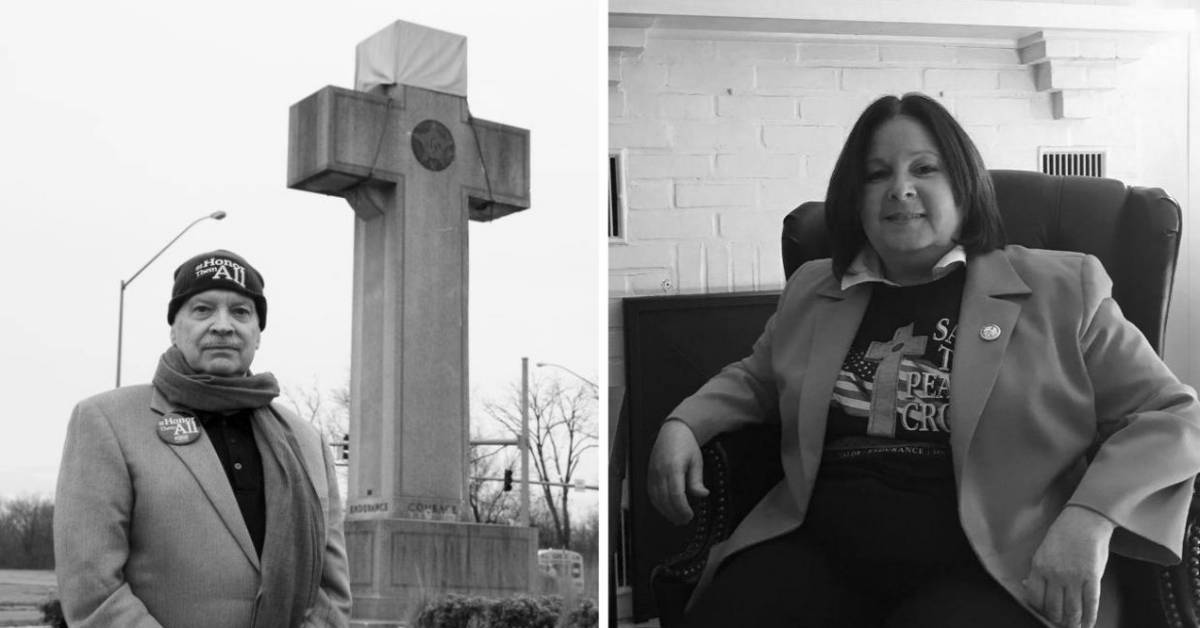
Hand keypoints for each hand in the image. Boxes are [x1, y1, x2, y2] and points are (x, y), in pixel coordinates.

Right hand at [647, 420, 708, 524]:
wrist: (672, 431)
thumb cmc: (686, 445)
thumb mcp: (696, 461)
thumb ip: (697, 480)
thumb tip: (702, 495)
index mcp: (673, 467)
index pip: (675, 494)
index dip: (682, 508)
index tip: (690, 515)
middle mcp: (660, 471)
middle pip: (665, 499)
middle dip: (675, 513)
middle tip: (685, 521)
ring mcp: (652, 473)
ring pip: (656, 499)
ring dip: (666, 511)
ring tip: (677, 518)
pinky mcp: (649, 475)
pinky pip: (651, 494)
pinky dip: (658, 504)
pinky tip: (666, 509)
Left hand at [1023, 506, 1115, 627]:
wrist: (1084, 519)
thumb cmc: (1063, 535)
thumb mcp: (1043, 552)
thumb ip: (1037, 571)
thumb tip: (1025, 586)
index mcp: (1038, 567)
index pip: (1035, 598)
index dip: (1040, 610)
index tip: (1045, 614)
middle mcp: (1054, 574)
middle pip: (1053, 608)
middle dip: (1057, 620)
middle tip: (1061, 623)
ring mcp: (1073, 576)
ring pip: (1071, 610)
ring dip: (1073, 623)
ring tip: (1074, 627)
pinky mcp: (1091, 577)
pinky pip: (1090, 604)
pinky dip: (1089, 618)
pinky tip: (1088, 624)